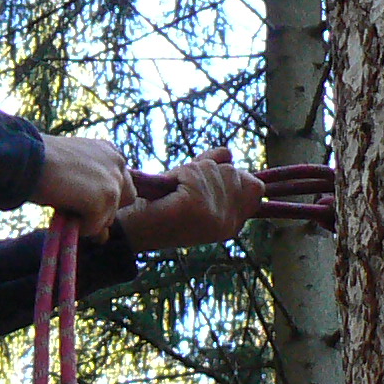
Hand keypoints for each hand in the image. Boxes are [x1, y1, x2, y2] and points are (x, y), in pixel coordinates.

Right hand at [32, 134, 135, 236]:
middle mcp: (118, 163)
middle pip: (125, 200)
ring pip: (108, 218)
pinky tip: (62, 212)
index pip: (121, 183)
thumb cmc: (40, 164)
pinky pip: (94, 228)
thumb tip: (104, 237)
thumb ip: (92, 195)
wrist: (27, 158)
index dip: (103, 195)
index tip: (84, 197)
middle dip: (103, 208)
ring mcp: (114, 181)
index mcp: (109, 151)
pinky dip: (79, 227)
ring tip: (64, 204)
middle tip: (77, 207)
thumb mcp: (73, 175)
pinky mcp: (106, 198)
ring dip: (87, 219)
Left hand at [113, 147, 262, 250]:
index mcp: (232, 224)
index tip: (201, 182)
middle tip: (182, 189)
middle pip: (234, 172)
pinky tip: (169, 191)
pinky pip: (195, 172)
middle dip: (206, 171)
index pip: (255, 187)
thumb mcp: (193, 186)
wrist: (129, 231)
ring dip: (189, 173)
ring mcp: (215, 217)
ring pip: (212, 168)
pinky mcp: (196, 208)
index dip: (228, 174)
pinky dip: (179, 174)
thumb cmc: (158, 208)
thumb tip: (228, 153)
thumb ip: (214, 169)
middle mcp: (229, 224)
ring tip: (173, 192)